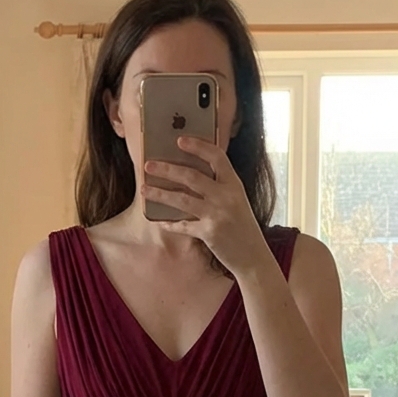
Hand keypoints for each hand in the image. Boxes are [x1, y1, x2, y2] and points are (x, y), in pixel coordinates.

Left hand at [142, 136, 271, 277]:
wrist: (253, 256)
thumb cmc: (242, 227)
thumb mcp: (237, 201)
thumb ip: (220, 187)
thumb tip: (191, 176)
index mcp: (234, 184)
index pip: (216, 157)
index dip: (198, 146)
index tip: (180, 140)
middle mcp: (226, 196)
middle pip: (192, 176)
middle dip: (167, 169)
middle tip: (148, 165)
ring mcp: (217, 214)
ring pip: (182, 199)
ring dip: (160, 194)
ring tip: (144, 190)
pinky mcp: (209, 233)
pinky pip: (183, 225)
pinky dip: (170, 224)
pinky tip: (160, 221)